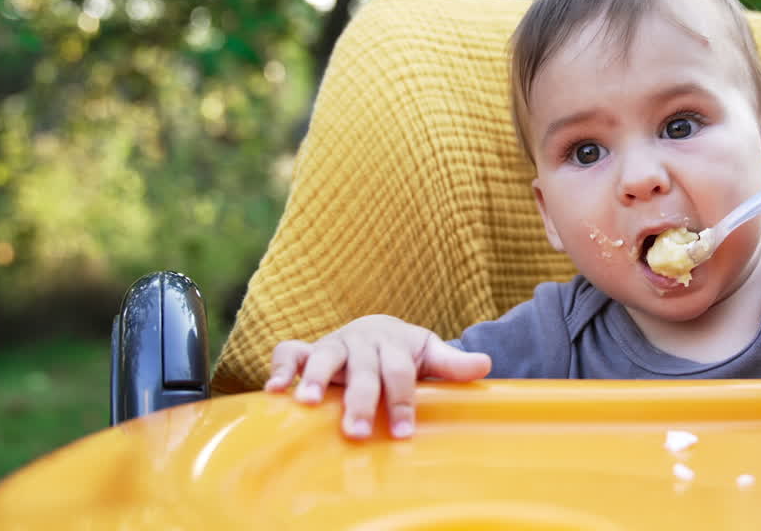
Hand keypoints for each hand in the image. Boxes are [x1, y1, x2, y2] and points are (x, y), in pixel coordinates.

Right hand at [264, 315, 490, 438]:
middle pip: (362, 372)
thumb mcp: (428, 352)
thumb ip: (452, 363)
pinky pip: (289, 352)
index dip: (402, 402)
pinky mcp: (309, 350)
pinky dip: (280, 367)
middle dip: (360, 402)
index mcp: (393, 343)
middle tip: (356, 433)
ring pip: (324, 358)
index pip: (399, 373)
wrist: (378, 328)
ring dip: (315, 379)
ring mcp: (334, 345)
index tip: (402, 433)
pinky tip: (274, 389)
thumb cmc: (404, 351)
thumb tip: (486, 364)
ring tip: (308, 404)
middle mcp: (362, 342)